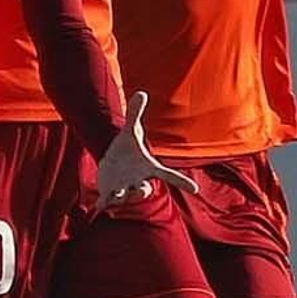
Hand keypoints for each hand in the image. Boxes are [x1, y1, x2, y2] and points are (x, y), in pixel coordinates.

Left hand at [97, 90, 195, 207]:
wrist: (112, 161)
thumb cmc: (127, 148)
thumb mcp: (131, 131)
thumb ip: (135, 113)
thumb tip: (141, 92)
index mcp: (149, 168)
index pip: (169, 175)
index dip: (182, 181)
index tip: (196, 189)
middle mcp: (138, 181)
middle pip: (144, 190)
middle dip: (143, 191)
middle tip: (142, 189)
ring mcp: (124, 189)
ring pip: (126, 197)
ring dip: (122, 197)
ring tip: (116, 196)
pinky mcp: (109, 192)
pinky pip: (108, 201)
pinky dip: (105, 203)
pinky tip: (100, 205)